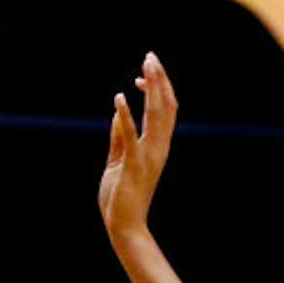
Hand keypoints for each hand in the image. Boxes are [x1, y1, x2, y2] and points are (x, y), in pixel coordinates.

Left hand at [100, 52, 175, 239]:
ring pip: (155, 116)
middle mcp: (157, 148)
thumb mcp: (118, 161)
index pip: (164, 111)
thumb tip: (119, 114)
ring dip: (150, 90)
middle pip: (165, 107)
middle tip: (151, 56)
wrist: (123, 226)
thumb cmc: (120, 197)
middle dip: (159, 80)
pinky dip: (126, 116)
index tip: (143, 74)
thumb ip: (119, 138)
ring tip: (145, 68)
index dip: (157, 89)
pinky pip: (130, 136)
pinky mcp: (133, 164)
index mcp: (156, 147)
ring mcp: (147, 156)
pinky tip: (120, 98)